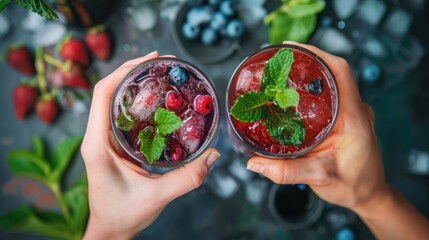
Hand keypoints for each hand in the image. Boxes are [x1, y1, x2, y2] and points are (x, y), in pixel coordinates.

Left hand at [81, 52, 220, 238]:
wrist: (111, 230)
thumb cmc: (124, 215)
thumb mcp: (157, 196)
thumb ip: (187, 178)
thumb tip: (213, 155)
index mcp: (98, 144)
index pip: (102, 94)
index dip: (123, 70)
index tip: (150, 59)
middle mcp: (97, 137)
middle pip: (108, 90)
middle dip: (132, 70)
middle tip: (161, 63)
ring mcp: (103, 139)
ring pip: (113, 100)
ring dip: (134, 83)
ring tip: (160, 74)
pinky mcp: (112, 144)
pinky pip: (121, 114)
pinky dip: (137, 100)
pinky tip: (156, 99)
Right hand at [246, 42, 390, 213]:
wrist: (370, 194)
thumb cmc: (352, 185)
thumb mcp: (320, 178)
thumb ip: (288, 172)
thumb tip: (255, 163)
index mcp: (354, 117)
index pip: (340, 72)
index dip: (318, 54)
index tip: (292, 47)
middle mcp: (356, 110)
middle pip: (334, 72)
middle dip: (308, 60)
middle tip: (280, 60)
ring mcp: (353, 113)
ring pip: (333, 82)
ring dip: (311, 73)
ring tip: (284, 72)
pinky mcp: (348, 119)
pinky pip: (332, 94)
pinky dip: (314, 88)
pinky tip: (295, 94)